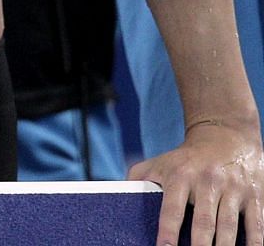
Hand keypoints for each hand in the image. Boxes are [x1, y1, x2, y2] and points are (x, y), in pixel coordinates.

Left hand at [132, 119, 263, 245]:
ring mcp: (233, 189)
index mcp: (181, 176)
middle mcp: (207, 182)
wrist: (225, 136)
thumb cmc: (187, 159)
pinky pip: (256, 224)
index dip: (168, 232)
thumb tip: (120, 199)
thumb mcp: (160, 162)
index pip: (172, 209)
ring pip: (229, 226)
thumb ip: (138, 179)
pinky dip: (255, 242)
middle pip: (203, 222)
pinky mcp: (255, 196)